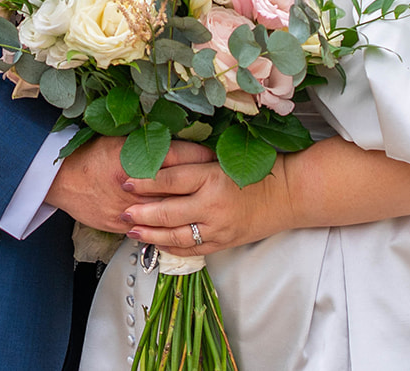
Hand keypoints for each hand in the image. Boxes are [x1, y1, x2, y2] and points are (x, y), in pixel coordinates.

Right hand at [46, 137, 215, 233]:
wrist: (61, 180)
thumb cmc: (90, 155)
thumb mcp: (120, 140)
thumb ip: (147, 143)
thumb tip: (179, 141)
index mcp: (134, 157)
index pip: (177, 156)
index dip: (200, 156)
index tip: (215, 156)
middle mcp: (134, 184)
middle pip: (178, 185)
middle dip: (202, 183)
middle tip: (222, 179)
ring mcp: (128, 208)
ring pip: (167, 211)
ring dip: (189, 206)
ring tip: (208, 201)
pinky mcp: (122, 226)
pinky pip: (151, 229)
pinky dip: (168, 226)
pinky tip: (183, 221)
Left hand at [119, 150, 292, 255]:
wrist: (285, 194)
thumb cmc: (253, 170)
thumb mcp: (218, 159)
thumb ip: (187, 162)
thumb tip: (154, 161)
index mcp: (211, 177)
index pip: (169, 181)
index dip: (144, 182)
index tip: (126, 182)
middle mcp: (213, 204)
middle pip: (168, 211)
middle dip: (141, 213)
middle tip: (123, 212)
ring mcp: (218, 227)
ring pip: (177, 236)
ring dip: (151, 234)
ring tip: (133, 230)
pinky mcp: (224, 242)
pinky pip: (192, 249)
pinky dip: (171, 248)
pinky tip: (157, 242)